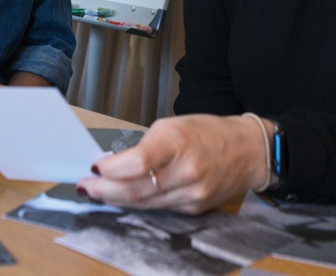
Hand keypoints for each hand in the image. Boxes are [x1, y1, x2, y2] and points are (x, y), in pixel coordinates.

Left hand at [76, 114, 270, 213]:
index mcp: (179, 142)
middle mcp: (187, 171)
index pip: (138, 162)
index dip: (111, 169)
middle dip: (105, 190)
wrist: (248, 151)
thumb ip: (144, 145)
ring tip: (98, 193)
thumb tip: (114, 165)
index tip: (95, 167)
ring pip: (144, 203)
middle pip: (136, 188)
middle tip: (86, 186)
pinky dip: (138, 203)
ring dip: (116, 200)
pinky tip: (124, 198)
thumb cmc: (208, 132)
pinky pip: (158, 208)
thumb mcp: (173, 126)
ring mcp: (192, 194)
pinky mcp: (194, 209)